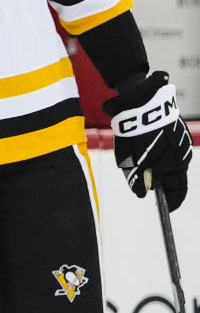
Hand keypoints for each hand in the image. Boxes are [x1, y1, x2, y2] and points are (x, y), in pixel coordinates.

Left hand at [104, 71, 192, 210]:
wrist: (142, 103)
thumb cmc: (134, 133)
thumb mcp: (130, 160)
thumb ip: (136, 179)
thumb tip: (142, 194)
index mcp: (173, 166)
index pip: (177, 192)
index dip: (171, 202)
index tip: (166, 208)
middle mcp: (182, 156)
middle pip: (176, 178)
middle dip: (165, 185)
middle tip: (152, 188)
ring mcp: (182, 144)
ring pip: (174, 164)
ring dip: (163, 168)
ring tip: (147, 166)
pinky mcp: (178, 132)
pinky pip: (171, 150)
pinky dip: (163, 154)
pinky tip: (150, 151)